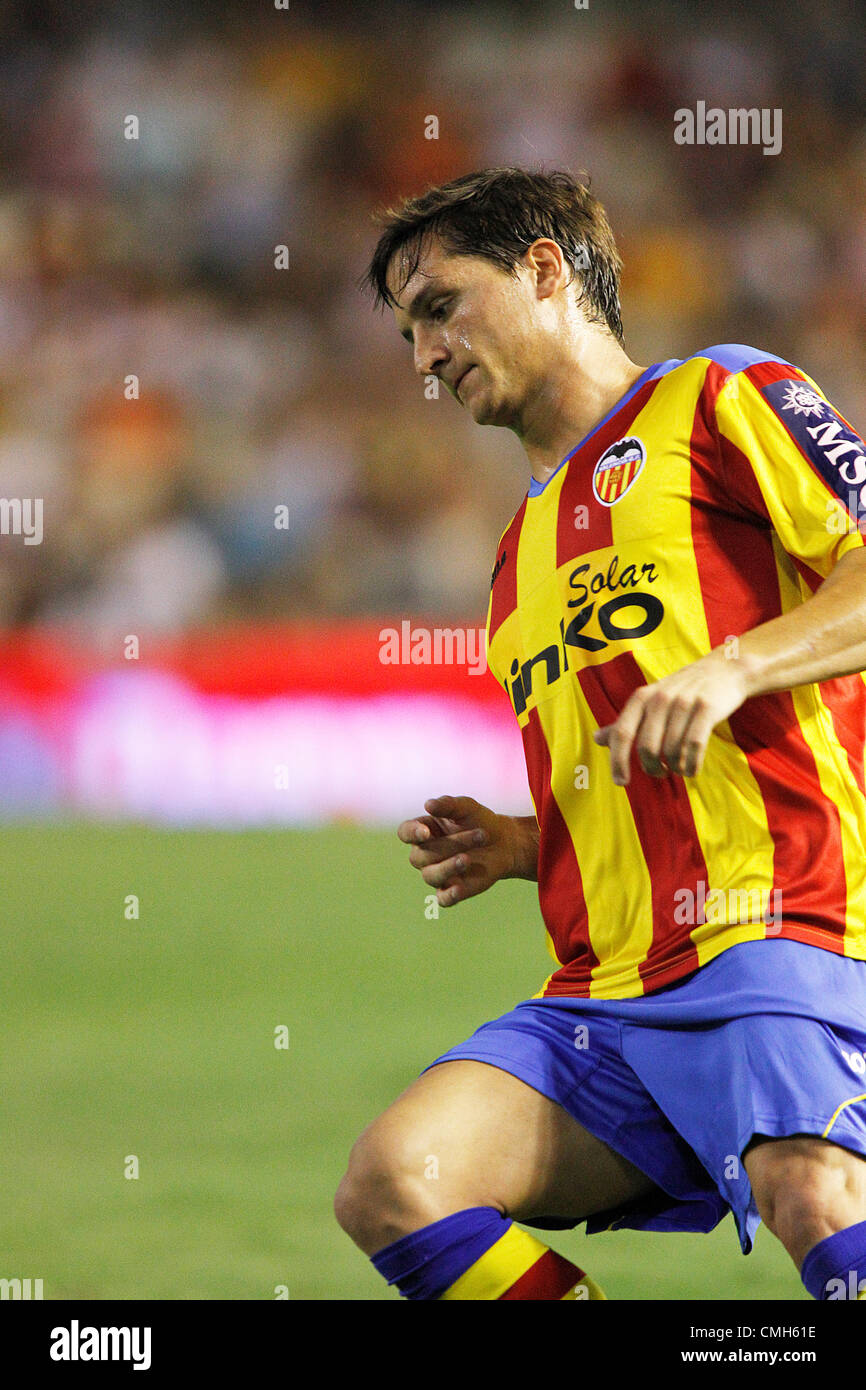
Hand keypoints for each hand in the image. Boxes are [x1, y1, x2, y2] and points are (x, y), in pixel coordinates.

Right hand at [397, 795, 524, 907]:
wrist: (504, 842)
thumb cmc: (479, 821)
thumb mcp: (466, 807)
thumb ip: (448, 805)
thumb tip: (428, 804)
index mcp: (423, 831)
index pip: (406, 832)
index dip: (412, 833)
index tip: (425, 832)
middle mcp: (425, 854)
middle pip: (422, 854)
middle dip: (450, 845)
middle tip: (481, 834)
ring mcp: (438, 873)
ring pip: (431, 875)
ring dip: (449, 866)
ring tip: (468, 858)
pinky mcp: (452, 890)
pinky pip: (444, 899)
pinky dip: (449, 896)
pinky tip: (458, 889)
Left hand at [593, 649, 751, 785]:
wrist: (724, 669)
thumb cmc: (682, 690)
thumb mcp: (650, 700)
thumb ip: (626, 721)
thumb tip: (596, 738)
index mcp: (641, 697)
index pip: (622, 733)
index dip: (617, 761)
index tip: (621, 782)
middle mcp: (660, 698)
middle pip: (647, 748)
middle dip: (652, 769)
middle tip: (660, 773)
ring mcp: (684, 702)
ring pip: (672, 750)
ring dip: (675, 769)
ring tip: (678, 769)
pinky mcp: (707, 709)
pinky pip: (695, 746)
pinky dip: (692, 765)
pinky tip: (691, 769)